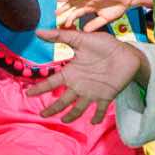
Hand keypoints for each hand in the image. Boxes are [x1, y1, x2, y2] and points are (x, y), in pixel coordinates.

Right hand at [27, 28, 147, 123]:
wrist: (126, 52)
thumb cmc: (103, 45)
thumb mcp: (80, 39)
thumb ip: (60, 36)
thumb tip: (37, 32)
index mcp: (71, 73)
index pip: (52, 82)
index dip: (40, 88)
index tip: (28, 93)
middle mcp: (79, 85)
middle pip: (63, 100)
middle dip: (53, 108)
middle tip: (43, 114)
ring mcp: (92, 92)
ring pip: (79, 108)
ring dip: (72, 115)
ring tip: (64, 120)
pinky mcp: (106, 96)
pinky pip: (100, 110)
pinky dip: (97, 117)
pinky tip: (92, 122)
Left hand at [55, 0, 151, 32]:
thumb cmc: (117, 7)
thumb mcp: (104, 19)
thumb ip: (95, 24)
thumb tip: (85, 31)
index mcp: (90, 8)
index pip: (77, 13)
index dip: (70, 18)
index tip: (63, 25)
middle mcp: (89, 1)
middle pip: (74, 4)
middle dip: (65, 8)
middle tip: (56, 13)